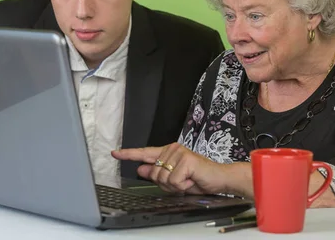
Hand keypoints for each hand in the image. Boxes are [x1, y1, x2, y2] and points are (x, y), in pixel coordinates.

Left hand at [111, 142, 238, 195]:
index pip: (145, 153)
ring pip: (162, 178)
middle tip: (182, 181)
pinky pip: (173, 181)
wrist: (219, 179)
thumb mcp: (174, 180)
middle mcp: (172, 149)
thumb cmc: (198, 179)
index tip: (115, 153)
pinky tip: (192, 179)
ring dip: (176, 185)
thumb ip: (158, 174)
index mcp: (168, 153)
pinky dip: (183, 185)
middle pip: (154, 174)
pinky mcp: (186, 159)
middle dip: (166, 184)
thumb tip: (141, 169)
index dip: (129, 154)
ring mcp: (179, 153)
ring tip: (188, 179)